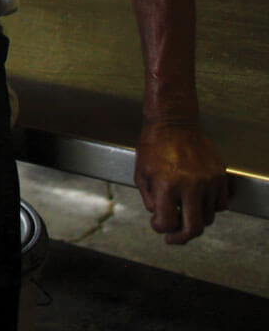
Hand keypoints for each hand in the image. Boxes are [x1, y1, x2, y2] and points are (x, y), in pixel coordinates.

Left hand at [134, 121, 228, 243]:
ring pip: (208, 217)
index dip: (159, 228)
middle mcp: (190, 185)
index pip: (167, 222)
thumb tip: (160, 216)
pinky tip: (198, 201)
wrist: (173, 122)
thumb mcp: (140, 171)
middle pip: (194, 228)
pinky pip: (221, 204)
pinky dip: (210, 207)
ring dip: (194, 218)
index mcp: (167, 184)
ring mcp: (208, 181)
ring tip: (183, 210)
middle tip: (173, 238)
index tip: (157, 225)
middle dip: (181, 237)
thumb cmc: (153, 145)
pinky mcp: (220, 176)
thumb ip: (149, 199)